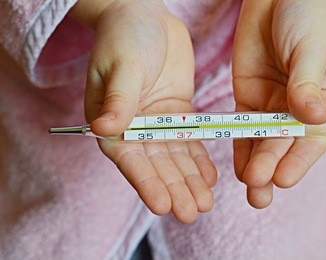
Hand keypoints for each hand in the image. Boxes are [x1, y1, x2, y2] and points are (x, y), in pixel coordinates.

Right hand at [70, 0, 216, 222]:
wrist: (145, 15)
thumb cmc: (124, 36)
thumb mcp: (121, 65)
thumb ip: (118, 98)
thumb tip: (103, 128)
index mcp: (113, 121)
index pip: (129, 158)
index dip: (146, 182)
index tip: (163, 205)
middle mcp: (135, 127)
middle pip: (156, 165)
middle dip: (174, 189)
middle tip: (192, 212)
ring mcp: (158, 122)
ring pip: (176, 158)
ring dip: (190, 181)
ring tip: (205, 204)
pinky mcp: (178, 114)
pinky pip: (190, 141)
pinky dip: (199, 160)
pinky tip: (210, 178)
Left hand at [232, 0, 325, 207]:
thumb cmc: (306, 19)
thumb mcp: (311, 50)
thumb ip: (307, 84)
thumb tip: (315, 117)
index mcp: (323, 101)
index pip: (312, 138)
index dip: (298, 159)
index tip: (282, 178)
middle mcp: (297, 110)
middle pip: (283, 145)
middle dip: (271, 167)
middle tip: (258, 192)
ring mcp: (270, 106)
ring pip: (262, 143)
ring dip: (255, 166)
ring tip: (249, 189)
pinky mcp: (248, 99)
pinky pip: (242, 128)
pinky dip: (239, 146)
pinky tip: (237, 167)